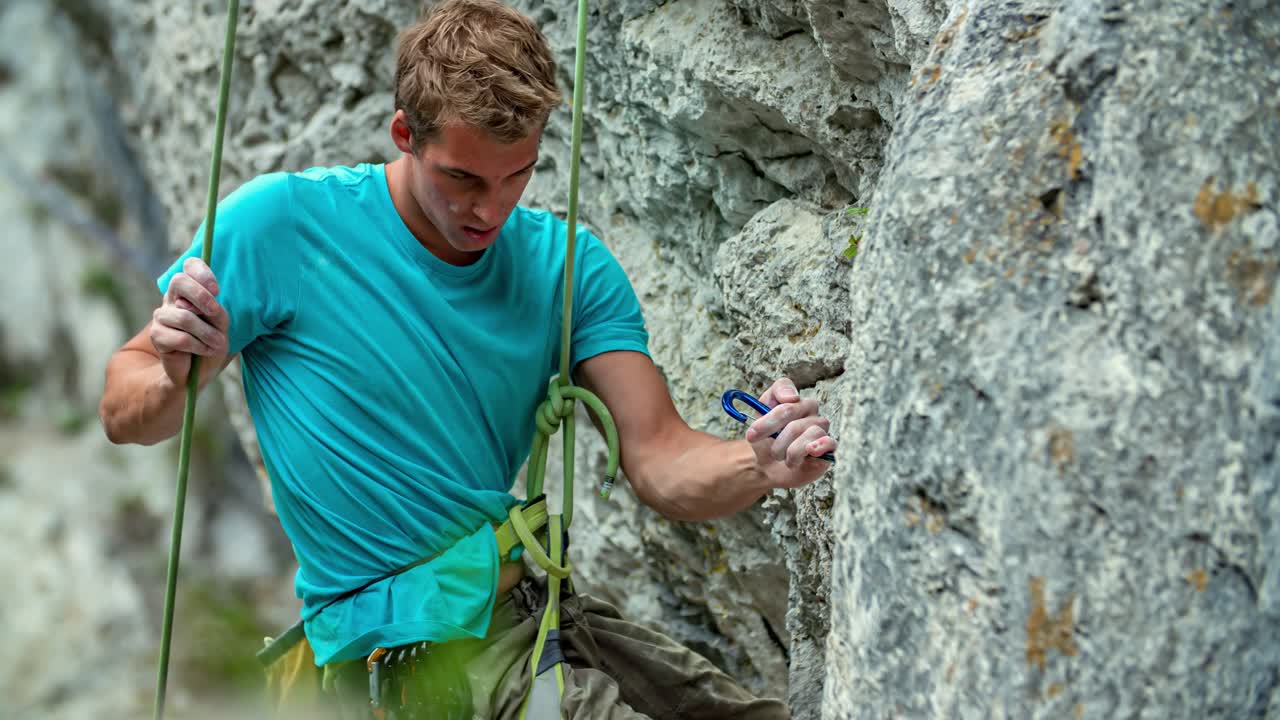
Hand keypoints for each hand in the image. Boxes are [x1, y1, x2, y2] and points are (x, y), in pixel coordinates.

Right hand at [150, 257, 229, 385]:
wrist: (198, 371)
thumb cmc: (212, 342)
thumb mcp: (221, 324)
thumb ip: (214, 310)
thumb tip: (190, 306)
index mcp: (190, 291)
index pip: (189, 266)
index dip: (201, 272)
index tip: (217, 290)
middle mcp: (172, 299)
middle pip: (179, 280)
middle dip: (202, 296)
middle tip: (216, 313)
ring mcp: (161, 316)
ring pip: (185, 316)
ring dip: (208, 333)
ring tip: (216, 344)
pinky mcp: (157, 335)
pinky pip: (181, 338)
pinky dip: (199, 346)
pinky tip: (203, 351)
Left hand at [744, 377, 836, 489]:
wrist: (768, 466)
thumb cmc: (766, 439)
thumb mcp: (759, 414)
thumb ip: (773, 395)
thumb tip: (793, 396)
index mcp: (793, 399)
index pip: (784, 389)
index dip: (768, 411)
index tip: (754, 431)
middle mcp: (809, 409)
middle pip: (790, 410)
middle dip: (769, 429)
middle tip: (755, 441)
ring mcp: (820, 428)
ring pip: (806, 430)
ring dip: (786, 449)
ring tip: (781, 456)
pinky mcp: (827, 447)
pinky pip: (828, 442)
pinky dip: (818, 447)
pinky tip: (809, 451)